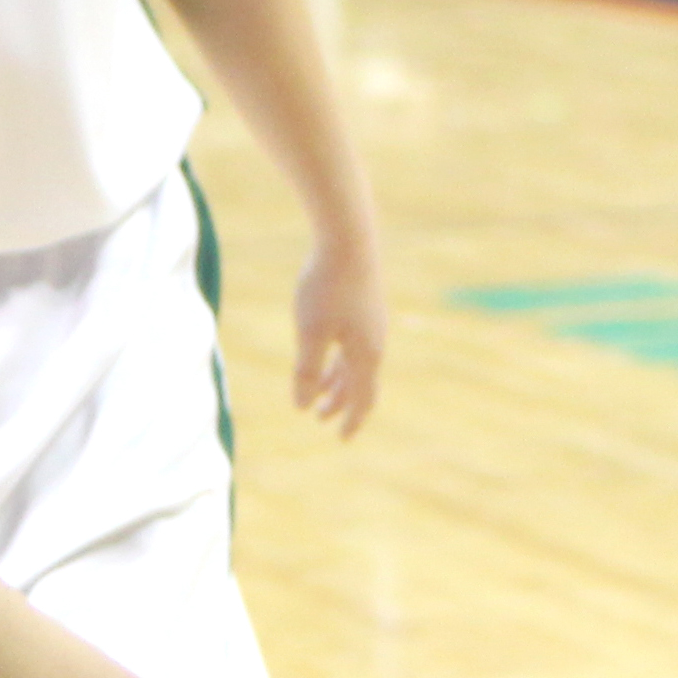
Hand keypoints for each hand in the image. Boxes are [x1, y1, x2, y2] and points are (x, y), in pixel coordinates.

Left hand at [292, 234, 388, 435]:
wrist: (348, 238)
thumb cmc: (326, 286)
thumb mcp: (310, 333)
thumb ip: (307, 371)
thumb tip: (302, 407)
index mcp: (366, 353)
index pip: (363, 398)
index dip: (352, 420)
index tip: (341, 438)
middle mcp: (375, 341)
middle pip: (360, 383)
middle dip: (341, 403)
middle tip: (322, 419)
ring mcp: (372, 322)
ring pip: (355, 362)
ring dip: (337, 382)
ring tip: (319, 394)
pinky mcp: (364, 305)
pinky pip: (353, 343)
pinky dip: (339, 359)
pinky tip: (325, 354)